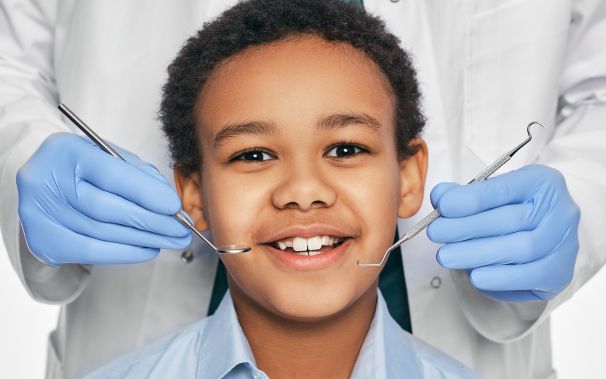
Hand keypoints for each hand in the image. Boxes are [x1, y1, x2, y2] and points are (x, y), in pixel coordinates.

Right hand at [17, 133, 190, 264]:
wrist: (41, 183)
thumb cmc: (81, 167)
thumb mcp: (107, 156)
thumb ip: (137, 174)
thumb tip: (168, 203)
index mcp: (65, 151)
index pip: (112, 176)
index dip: (147, 194)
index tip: (174, 207)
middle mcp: (46, 182)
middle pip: (108, 209)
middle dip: (152, 222)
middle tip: (181, 230)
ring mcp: (40, 215)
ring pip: (104, 233)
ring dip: (145, 239)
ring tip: (171, 240)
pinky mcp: (45, 241)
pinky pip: (93, 252)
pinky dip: (126, 252)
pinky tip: (148, 249)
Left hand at [427, 164, 579, 301]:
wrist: (541, 239)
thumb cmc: (509, 212)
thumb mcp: (488, 195)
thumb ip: (462, 195)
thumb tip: (440, 196)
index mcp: (541, 182)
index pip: (504, 188)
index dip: (471, 199)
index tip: (443, 207)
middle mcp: (560, 210)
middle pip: (512, 220)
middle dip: (466, 228)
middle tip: (436, 234)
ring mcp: (565, 242)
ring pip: (522, 250)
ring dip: (478, 254)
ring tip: (447, 257)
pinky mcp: (561, 272)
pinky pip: (531, 277)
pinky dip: (500, 279)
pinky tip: (475, 277)